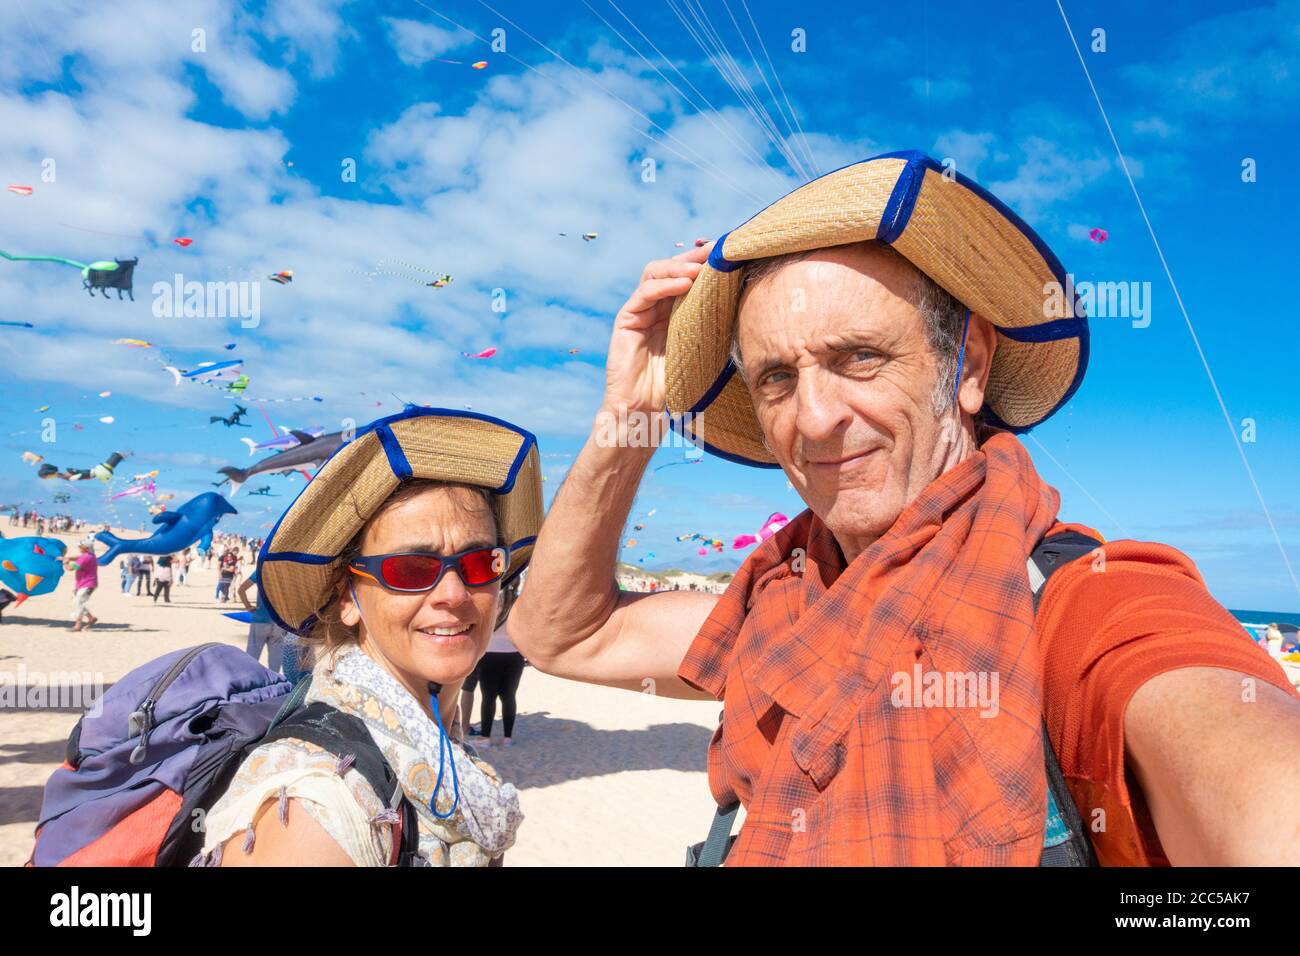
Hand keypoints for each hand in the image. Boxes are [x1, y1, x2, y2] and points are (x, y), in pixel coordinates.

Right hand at [603, 243, 711, 414]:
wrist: (646, 413)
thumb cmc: (679, 388)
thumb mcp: (704, 351)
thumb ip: (715, 327)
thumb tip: (748, 305)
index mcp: (675, 313)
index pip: (688, 277)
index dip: (705, 263)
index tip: (728, 253)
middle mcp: (657, 308)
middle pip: (672, 268)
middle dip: (694, 258)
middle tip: (716, 251)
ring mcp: (640, 312)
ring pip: (655, 273)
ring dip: (679, 266)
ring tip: (702, 268)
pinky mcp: (626, 320)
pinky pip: (644, 294)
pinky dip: (664, 284)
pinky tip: (684, 283)